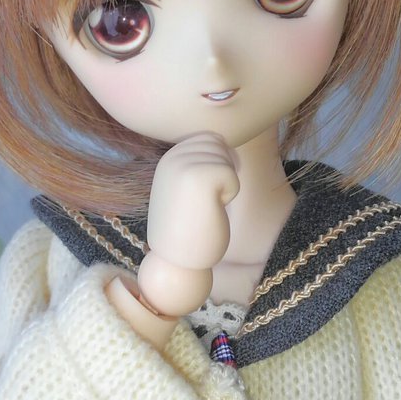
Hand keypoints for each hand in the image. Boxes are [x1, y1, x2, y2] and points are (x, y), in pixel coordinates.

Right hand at [137, 133, 239, 316]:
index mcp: (167, 158)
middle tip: (202, 202)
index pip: (209, 139)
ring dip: (225, 184)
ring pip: (227, 158)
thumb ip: (194, 162)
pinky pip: (232, 175)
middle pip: (219, 144)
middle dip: (222, 172)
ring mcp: (184, 165)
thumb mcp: (183, 187)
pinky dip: (230, 195)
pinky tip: (210, 210)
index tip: (198, 194)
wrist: (178, 262)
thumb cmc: (188, 229)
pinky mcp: (200, 176)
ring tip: (204, 206)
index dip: (216, 165)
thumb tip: (218, 138)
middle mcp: (171, 157)